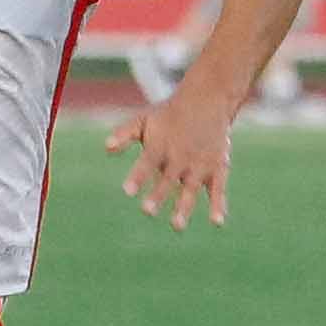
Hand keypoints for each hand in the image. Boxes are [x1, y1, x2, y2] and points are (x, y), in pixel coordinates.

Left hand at [104, 83, 241, 226]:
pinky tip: (217, 222)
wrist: (208, 99)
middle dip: (158, 195)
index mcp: (161, 145)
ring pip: (191, 188)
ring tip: (176, 225)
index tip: (127, 191)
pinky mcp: (217, 168)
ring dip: (184, 206)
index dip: (138, 176)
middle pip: (168, 178)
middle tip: (147, 211)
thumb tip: (106, 147)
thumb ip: (125, 134)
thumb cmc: (169, 114)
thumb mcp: (144, 119)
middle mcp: (181, 156)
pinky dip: (218, 205)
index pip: (147, 162)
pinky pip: (218, 189)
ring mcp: (200, 164)